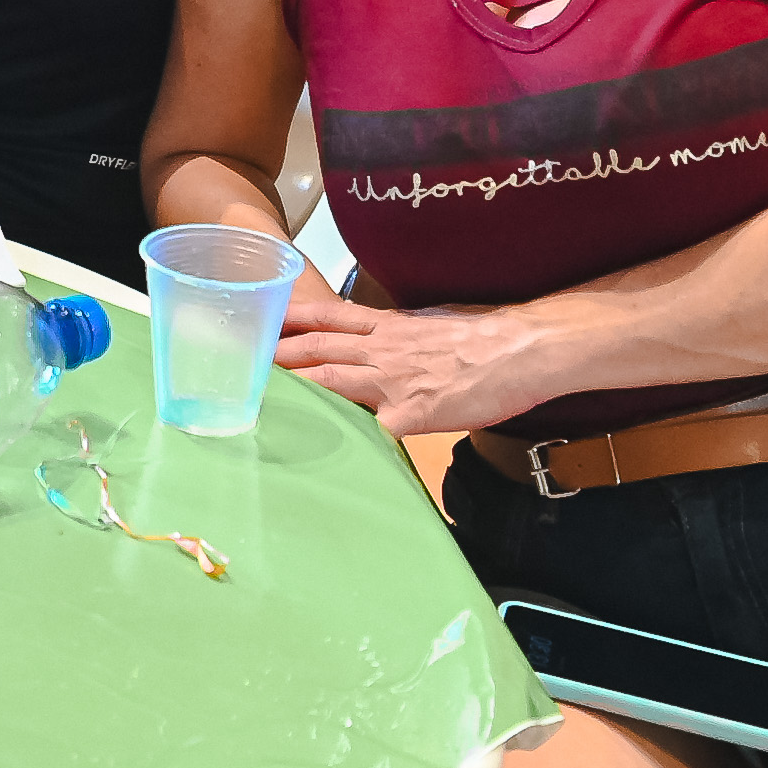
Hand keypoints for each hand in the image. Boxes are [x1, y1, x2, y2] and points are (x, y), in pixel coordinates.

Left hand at [272, 293, 547, 435]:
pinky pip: (372, 430)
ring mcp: (393, 382)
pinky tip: (325, 451)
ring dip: (296, 386)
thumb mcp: (439, 320)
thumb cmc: (492, 333)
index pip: (331, 316)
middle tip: (243, 356)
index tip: (266, 318)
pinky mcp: (410, 414)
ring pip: (332, 380)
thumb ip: (410, 329)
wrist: (524, 348)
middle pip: (319, 347)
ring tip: (261, 392)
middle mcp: (384, 349)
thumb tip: (398, 330)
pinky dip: (350, 439)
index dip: (295, 317)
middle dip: (279, 352)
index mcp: (392, 326)